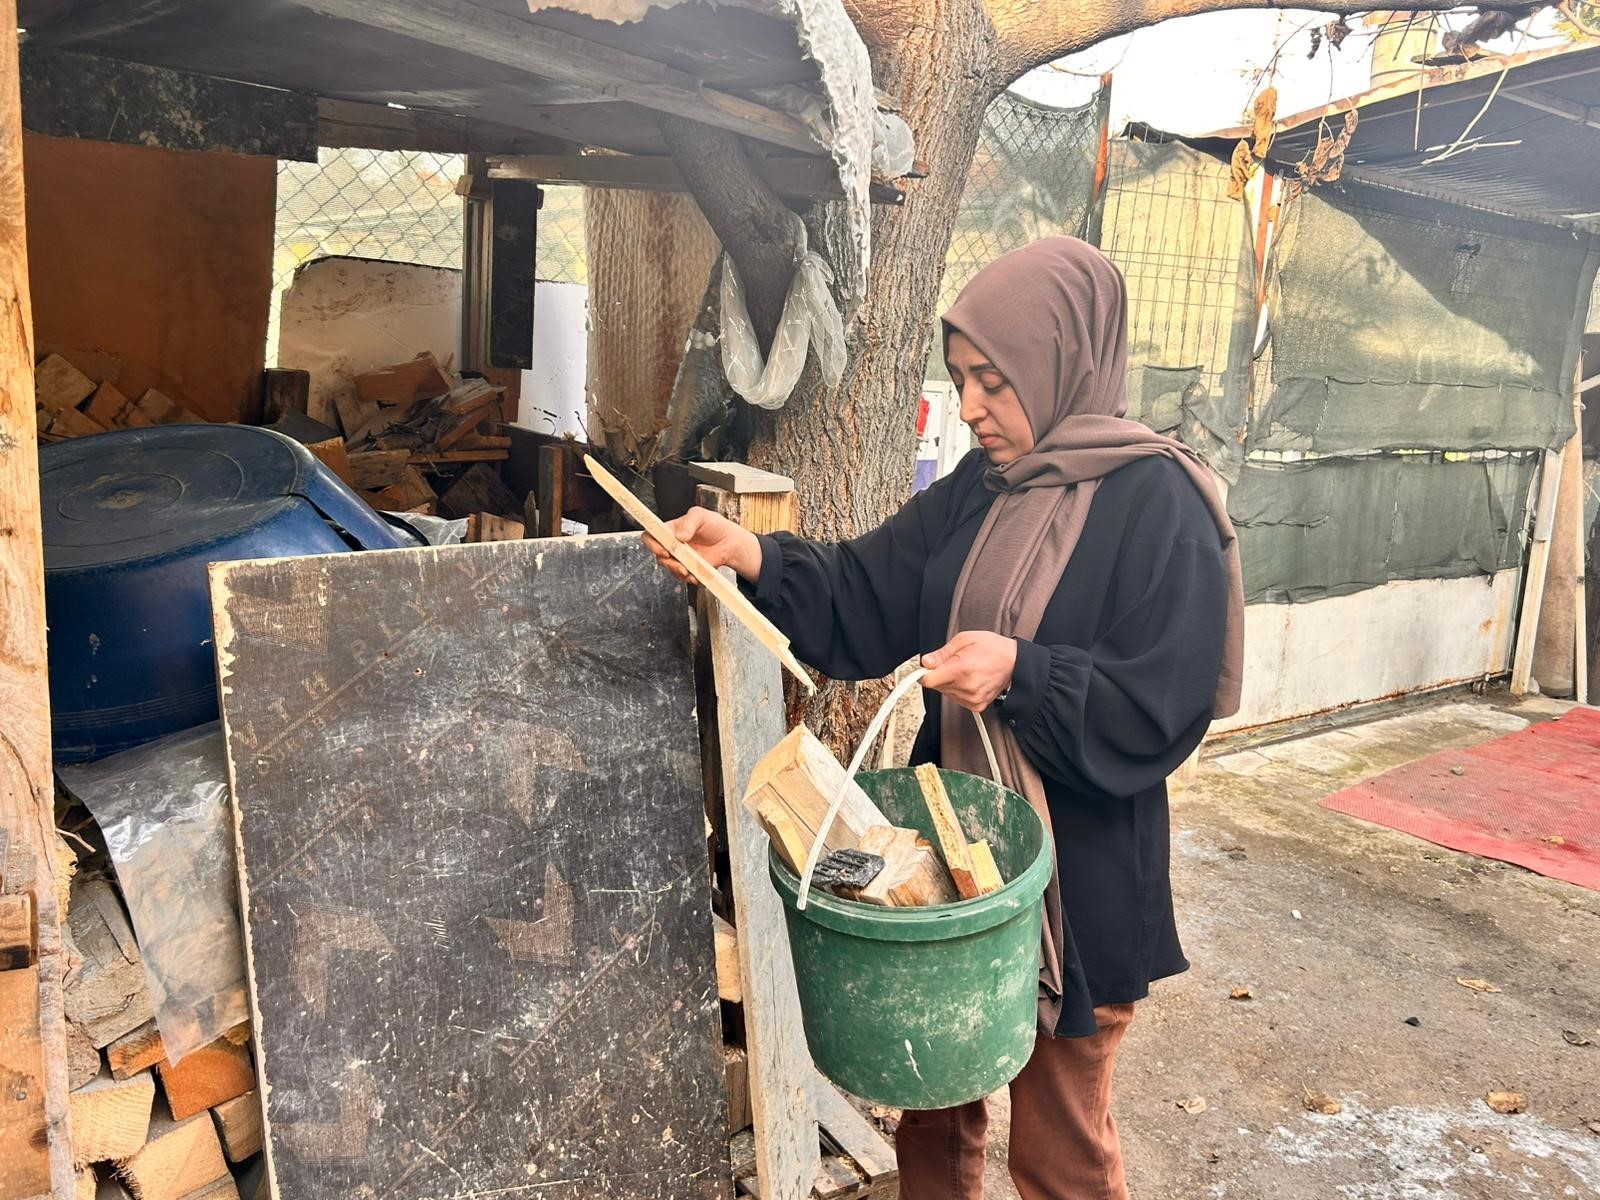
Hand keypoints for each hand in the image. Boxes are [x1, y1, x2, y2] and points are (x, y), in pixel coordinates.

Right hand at [642, 506, 762, 584]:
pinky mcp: (688, 569)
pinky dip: (688, 578)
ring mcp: (680, 558)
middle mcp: (672, 544)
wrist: (730, 542)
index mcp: (670, 530)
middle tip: (680, 565)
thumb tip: (680, 535)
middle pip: (658, 555)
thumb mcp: (701, 516)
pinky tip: (696, 575)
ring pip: (669, 568)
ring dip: (677, 571)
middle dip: (668, 562)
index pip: (651, 535)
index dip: (652, 544)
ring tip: (689, 571)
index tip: (664, 550)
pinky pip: (682, 577)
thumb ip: (689, 522)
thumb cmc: (715, 525)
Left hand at [919, 631, 1016, 711]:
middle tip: (954, 663)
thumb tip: (926, 662)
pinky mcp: (977, 706)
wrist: (1014, 662)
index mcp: (961, 669)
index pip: (929, 680)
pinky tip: (970, 680)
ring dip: (950, 682)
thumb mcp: (964, 639)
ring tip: (966, 670)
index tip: (925, 668)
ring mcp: (972, 699)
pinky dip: (959, 690)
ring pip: (946, 693)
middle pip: (937, 686)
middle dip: (940, 674)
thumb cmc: (992, 648)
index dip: (923, 673)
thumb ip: (942, 653)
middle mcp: (966, 687)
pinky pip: (957, 699)